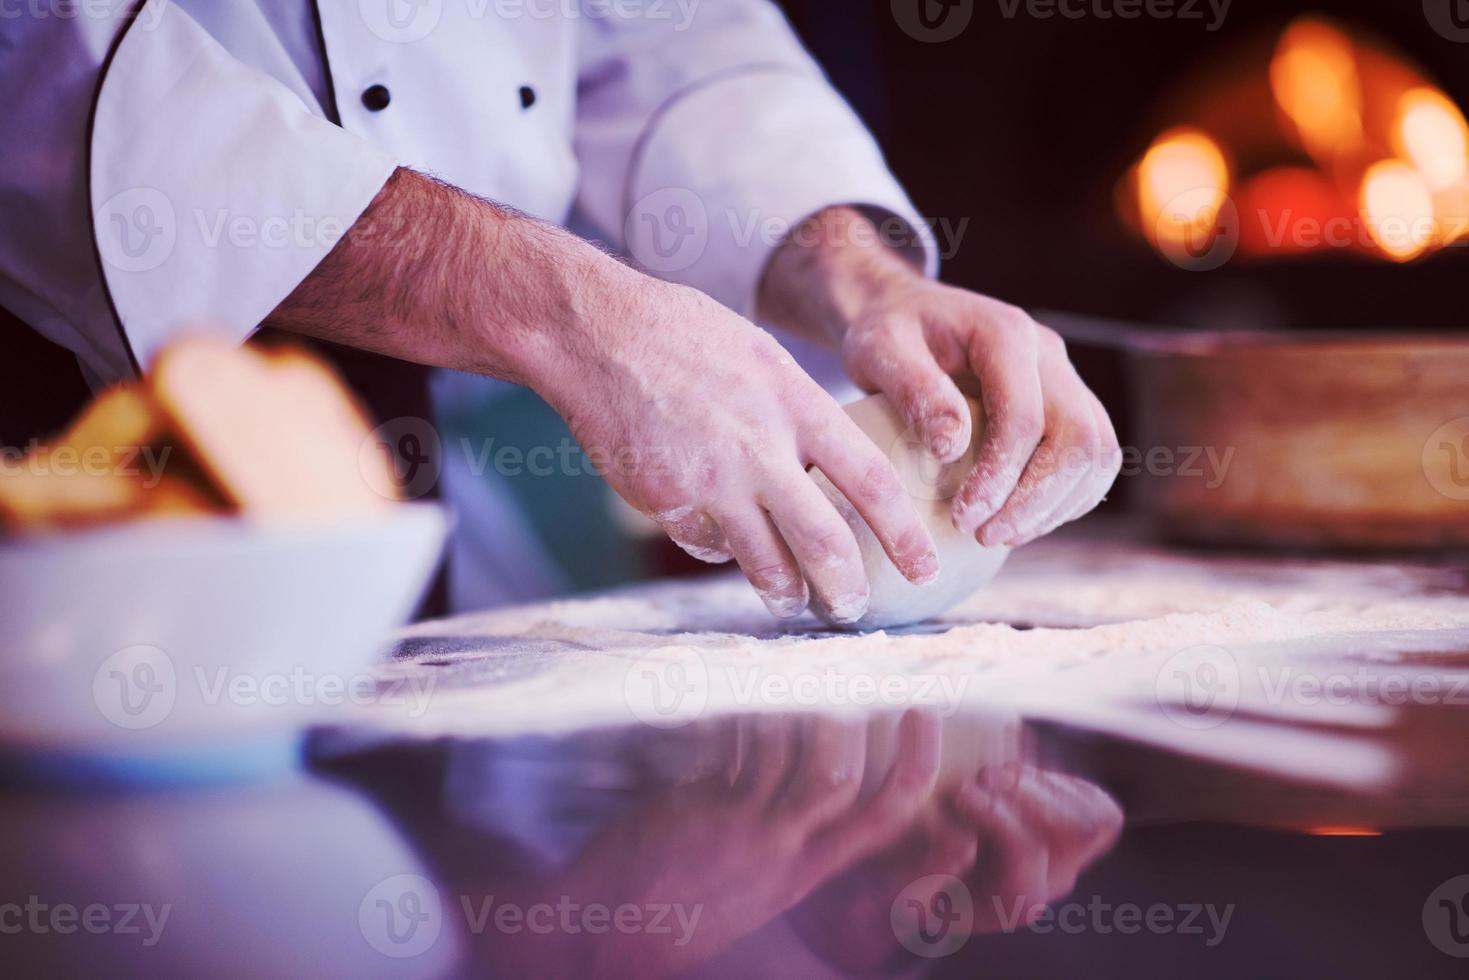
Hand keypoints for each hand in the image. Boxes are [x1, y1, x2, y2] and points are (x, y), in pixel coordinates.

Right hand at [535, 270, 940, 622]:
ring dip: (789, 594)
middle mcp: (759, 449)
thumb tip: (831, 460)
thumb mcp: (761, 356)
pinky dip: (724, 554)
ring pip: (767, 565)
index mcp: (794, 405)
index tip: (924, 565)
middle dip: (849, 589)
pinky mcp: (667, 503)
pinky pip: (710, 548)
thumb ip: (799, 411)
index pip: (871, 481)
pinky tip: (726, 546)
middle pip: (825, 543)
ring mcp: (711, 483)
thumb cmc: (682, 334)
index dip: (905, 533)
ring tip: (798, 602)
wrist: (596, 336)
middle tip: (857, 608)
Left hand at [759, 207, 1121, 547]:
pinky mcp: (1067, 406)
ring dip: (1055, 506)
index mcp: (1006, 334)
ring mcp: (1064, 379)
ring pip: (1097, 453)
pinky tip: (1019, 522)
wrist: (906, 315)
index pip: (1024, 417)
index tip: (962, 518)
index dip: (1000, 476)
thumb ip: (914, 390)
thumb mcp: (881, 350)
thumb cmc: (889, 334)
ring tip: (998, 535)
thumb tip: (952, 449)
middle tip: (984, 536)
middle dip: (1035, 500)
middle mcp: (1048, 354)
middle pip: (1078, 438)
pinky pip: (1092, 461)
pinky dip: (1065, 500)